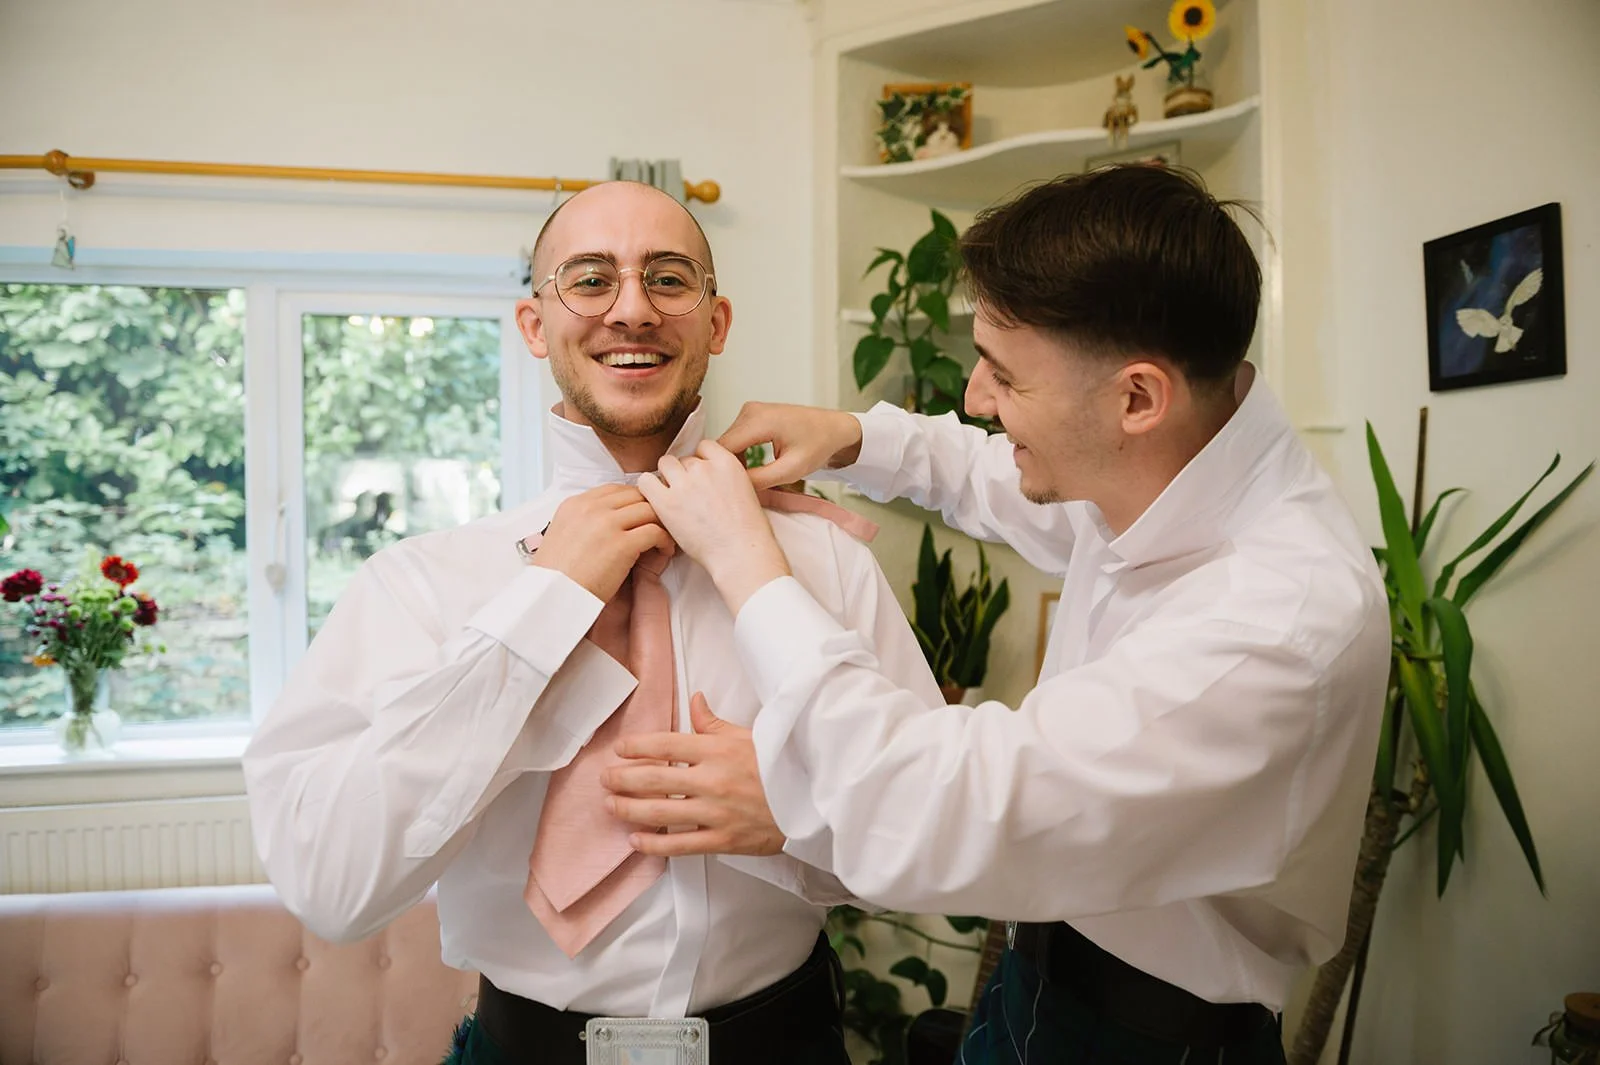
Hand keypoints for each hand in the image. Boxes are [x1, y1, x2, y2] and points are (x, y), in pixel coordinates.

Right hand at [528, 484, 673, 601]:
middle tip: (658, 525)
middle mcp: (591, 508)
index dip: (633, 501)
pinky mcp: (622, 544)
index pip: (614, 490)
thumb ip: (583, 523)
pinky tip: (664, 550)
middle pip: (635, 495)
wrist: (551, 596)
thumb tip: (609, 523)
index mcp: (575, 505)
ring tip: (663, 539)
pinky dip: (665, 540)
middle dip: (650, 509)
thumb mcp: (561, 535)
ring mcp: (606, 524)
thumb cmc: (556, 576)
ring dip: (660, 523)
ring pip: (648, 510)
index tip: (641, 515)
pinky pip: (655, 531)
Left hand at [602, 693, 784, 857]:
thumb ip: (714, 723)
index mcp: (718, 751)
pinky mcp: (723, 840)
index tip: (620, 749)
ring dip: (629, 809)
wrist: (810, 801)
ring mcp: (716, 813)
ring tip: (611, 805)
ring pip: (660, 813)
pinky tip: (636, 841)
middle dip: (623, 778)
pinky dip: (655, 844)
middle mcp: (712, 781)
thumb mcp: (749, 736)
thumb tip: (695, 700)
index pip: (666, 745)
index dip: (637, 747)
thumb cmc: (780, 766)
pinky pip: (681, 845)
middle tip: (606, 778)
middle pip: (654, 779)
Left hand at [637, 441, 790, 613]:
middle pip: (684, 458)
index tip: (701, 477)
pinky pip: (645, 481)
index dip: (700, 461)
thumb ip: (725, 478)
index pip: (704, 447)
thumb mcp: (746, 491)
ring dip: (667, 478)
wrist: (741, 553)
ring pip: (665, 465)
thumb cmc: (747, 532)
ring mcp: (684, 484)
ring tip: (673, 499)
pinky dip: (648, 488)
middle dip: (684, 474)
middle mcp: (704, 468)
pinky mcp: (666, 502)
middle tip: (688, 496)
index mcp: (726, 463)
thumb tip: (709, 480)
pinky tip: (657, 502)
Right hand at [717, 402, 862, 490]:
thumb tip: (734, 487)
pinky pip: (735, 437)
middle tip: (742, 488)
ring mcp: (750, 410)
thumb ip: (760, 480)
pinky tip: (752, 467)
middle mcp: (750, 411)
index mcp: (759, 420)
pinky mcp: (752, 414)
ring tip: (750, 479)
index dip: (721, 470)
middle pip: (723, 445)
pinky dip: (739, 453)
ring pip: (727, 442)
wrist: (834, 429)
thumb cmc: (819, 445)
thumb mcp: (791, 470)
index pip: (723, 448)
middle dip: (729, 468)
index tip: (730, 489)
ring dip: (734, 462)